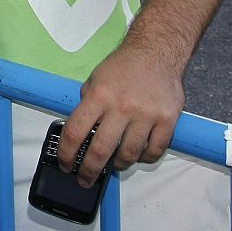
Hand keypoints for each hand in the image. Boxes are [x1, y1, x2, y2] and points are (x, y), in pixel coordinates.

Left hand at [57, 45, 183, 187]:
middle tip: (85, 179)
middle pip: (100, 150)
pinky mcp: (167, 120)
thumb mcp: (95, 79)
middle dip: (89, 170)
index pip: (75, 131)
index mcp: (98, 95)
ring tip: (113, 164)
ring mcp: (145, 115)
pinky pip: (154, 150)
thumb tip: (80, 130)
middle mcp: (121, 106)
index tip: (65, 163)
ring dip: (118, 164)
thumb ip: (88, 104)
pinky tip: (137, 155)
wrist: (155, 52)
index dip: (66, 152)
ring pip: (128, 154)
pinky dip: (144, 158)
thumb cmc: (123, 66)